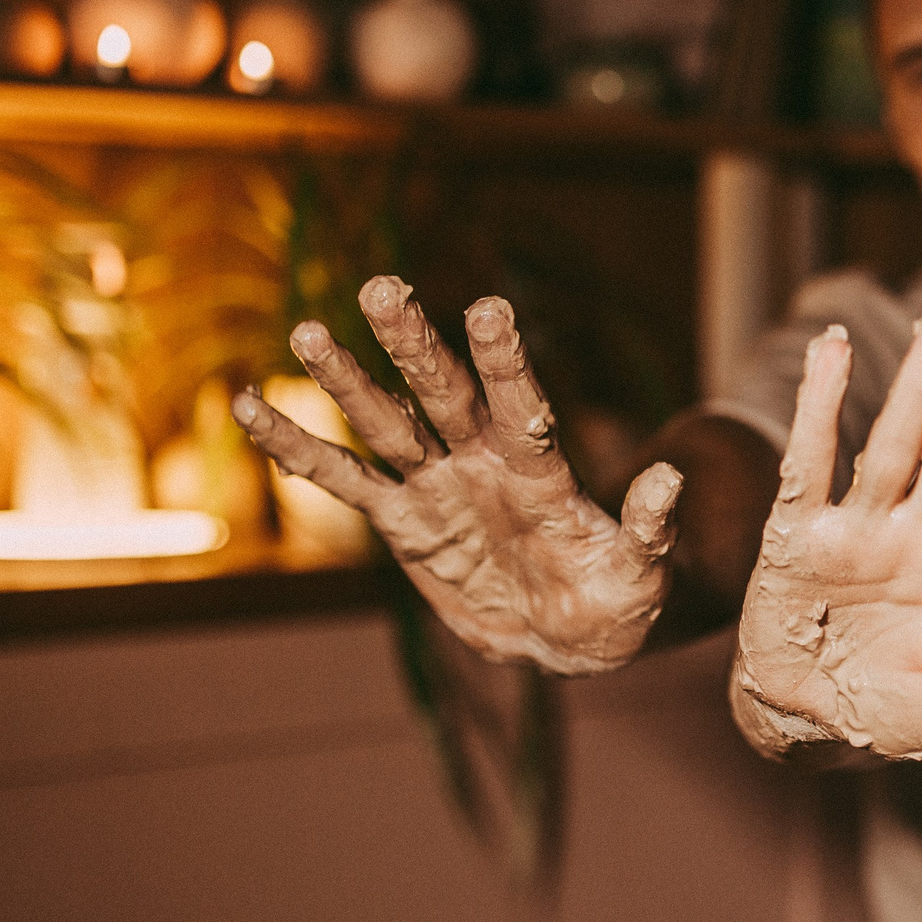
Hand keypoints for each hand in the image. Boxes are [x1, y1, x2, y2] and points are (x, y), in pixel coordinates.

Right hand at [233, 275, 679, 674]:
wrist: (572, 634)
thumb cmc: (617, 599)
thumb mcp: (643, 571)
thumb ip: (649, 527)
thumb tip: (671, 477)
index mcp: (541, 471)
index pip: (521, 405)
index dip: (505, 361)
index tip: (489, 308)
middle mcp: (483, 461)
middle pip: (443, 394)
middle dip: (413, 344)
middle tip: (382, 287)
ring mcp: (439, 485)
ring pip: (387, 424)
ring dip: (348, 382)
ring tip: (309, 333)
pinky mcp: (404, 521)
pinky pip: (343, 481)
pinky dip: (298, 449)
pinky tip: (250, 408)